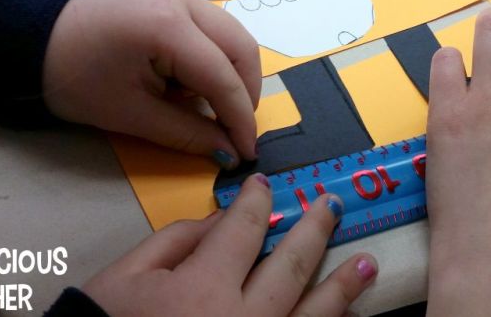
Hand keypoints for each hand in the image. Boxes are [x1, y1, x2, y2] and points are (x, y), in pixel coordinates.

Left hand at [44, 0, 260, 167]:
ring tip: (203, 103)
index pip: (222, 74)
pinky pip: (211, 26)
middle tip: (232, 127)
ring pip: (230, 34)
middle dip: (243, 91)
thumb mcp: (131, 114)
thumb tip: (230, 151)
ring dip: (229, 73)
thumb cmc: (75, 79)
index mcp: (166, 25)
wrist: (32, 37)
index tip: (247, 150)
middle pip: (240, 45)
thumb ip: (188, 133)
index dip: (240, 116)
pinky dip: (212, 56)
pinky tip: (188, 78)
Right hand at [83, 174, 377, 315]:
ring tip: (366, 263)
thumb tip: (220, 217)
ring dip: (343, 285)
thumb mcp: (125, 278)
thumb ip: (175, 240)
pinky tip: (346, 315)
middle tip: (331, 205)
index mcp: (203, 286)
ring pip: (313, 312)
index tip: (265, 187)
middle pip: (291, 263)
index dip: (256, 201)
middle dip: (315, 229)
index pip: (243, 228)